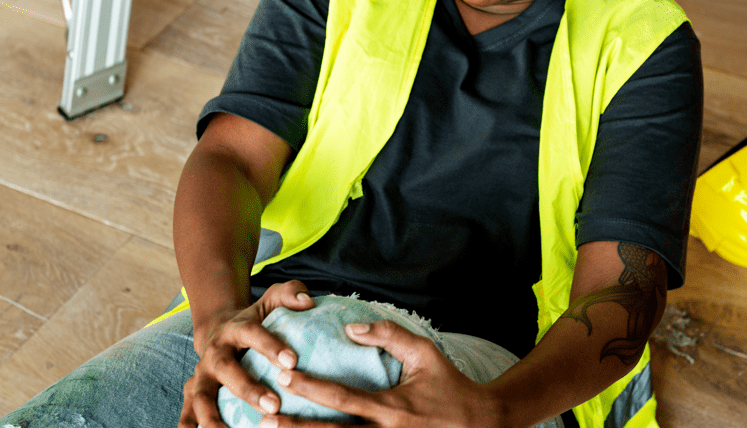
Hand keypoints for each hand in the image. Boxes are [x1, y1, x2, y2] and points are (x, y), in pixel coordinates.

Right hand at [178, 280, 315, 427]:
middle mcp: (215, 352)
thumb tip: (308, 301)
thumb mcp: (271, 301)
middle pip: (227, 369)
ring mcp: (201, 374)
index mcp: (236, 328)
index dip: (270, 346)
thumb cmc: (256, 319)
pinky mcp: (192, 392)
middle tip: (274, 405)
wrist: (219, 330)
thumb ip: (290, 294)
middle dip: (248, 389)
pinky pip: (186, 413)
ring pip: (202, 396)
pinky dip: (189, 427)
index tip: (292, 361)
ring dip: (213, 417)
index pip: (253, 334)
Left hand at [261, 320, 502, 427]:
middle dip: (295, 426)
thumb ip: (389, 335)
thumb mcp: (424, 353)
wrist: (482, 424)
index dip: (310, 387)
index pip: (341, 397)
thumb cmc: (450, 384)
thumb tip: (353, 328)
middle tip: (264, 415)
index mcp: (391, 406)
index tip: (284, 375)